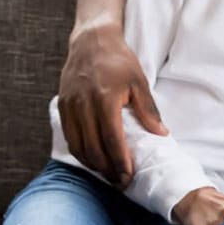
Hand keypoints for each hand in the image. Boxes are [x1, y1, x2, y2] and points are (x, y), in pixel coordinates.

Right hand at [58, 20, 166, 185]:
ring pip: (78, 146)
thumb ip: (148, 110)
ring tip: (108, 175)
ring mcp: (70, 107)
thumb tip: (161, 134)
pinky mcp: (62, 107)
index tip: (128, 175)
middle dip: (107, 169)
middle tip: (121, 181)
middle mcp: (83, 106)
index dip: (120, 161)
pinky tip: (93, 160)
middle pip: (93, 148)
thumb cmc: (119, 61)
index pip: (112, 139)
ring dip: (93, 165)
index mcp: (105, 99)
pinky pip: (70, 137)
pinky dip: (80, 153)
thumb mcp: (139, 82)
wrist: (91, 43)